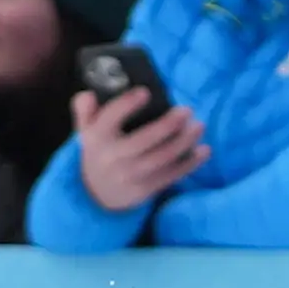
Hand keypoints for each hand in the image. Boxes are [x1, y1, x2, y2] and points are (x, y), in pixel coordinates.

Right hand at [70, 85, 207, 212]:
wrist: (96, 195)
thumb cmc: (99, 151)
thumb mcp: (86, 131)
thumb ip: (85, 110)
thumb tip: (89, 95)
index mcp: (97, 138)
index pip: (110, 119)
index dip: (127, 105)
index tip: (145, 92)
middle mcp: (113, 158)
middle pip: (144, 140)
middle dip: (168, 125)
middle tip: (186, 110)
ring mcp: (130, 176)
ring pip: (162, 158)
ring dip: (184, 142)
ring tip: (199, 127)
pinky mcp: (145, 190)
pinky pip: (171, 175)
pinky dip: (190, 164)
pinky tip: (203, 150)